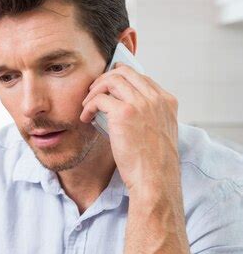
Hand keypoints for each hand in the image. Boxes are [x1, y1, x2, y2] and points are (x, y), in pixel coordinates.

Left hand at [80, 62, 179, 192]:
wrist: (155, 180)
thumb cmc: (154, 165)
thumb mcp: (159, 133)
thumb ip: (149, 117)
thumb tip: (124, 110)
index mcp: (167, 102)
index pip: (142, 78)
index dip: (122, 80)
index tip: (108, 88)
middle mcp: (156, 99)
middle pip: (126, 73)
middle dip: (105, 79)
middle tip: (93, 92)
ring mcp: (141, 104)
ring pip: (112, 80)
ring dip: (95, 90)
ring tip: (87, 105)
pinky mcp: (124, 113)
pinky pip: (100, 99)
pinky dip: (89, 106)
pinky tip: (86, 118)